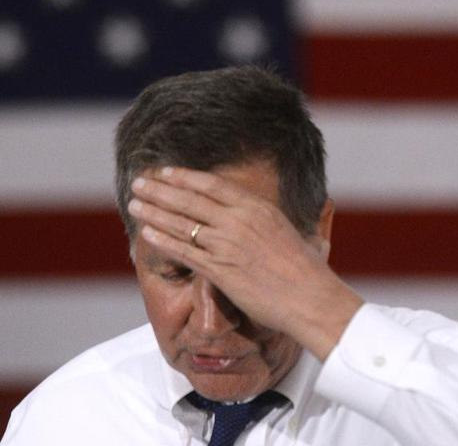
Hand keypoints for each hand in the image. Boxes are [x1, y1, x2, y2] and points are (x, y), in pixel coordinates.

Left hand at [127, 165, 362, 359]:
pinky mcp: (219, 269)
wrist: (310, 297)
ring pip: (182, 222)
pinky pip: (184, 250)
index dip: (185, 177)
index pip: (212, 185)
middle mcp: (239, 220)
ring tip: (135, 203)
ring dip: (155, 211)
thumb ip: (273, 222)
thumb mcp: (293, 231)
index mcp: (258, 207)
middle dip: (161, 189)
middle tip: (139, 182)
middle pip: (190, 199)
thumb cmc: (307, 269)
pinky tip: (146, 232)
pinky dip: (162, 240)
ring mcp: (227, 244)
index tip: (165, 173)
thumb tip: (269, 218)